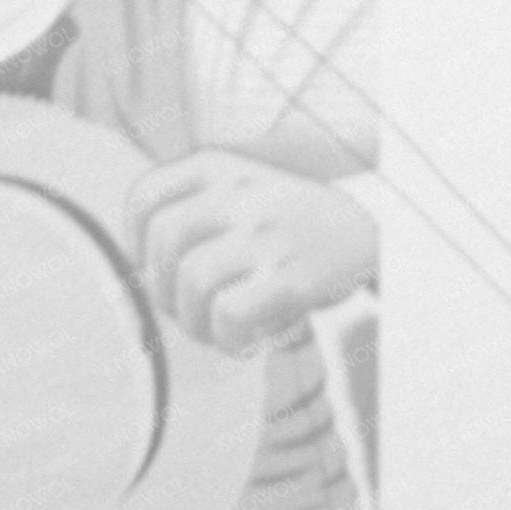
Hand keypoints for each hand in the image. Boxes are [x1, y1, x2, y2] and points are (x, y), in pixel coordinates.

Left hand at [126, 149, 376, 354]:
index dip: (136, 248)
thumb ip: (194, 213)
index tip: (158, 275)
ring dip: (195, 323)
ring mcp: (266, 232)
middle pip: (163, 244)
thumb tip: (141, 276)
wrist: (374, 236)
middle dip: (164, 293)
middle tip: (190, 316)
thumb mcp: (243, 191)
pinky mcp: (294, 275)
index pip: (145, 200)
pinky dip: (227, 339)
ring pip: (192, 283)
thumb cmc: (293, 226)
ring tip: (218, 334)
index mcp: (219, 165)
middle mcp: (239, 191)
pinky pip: (230, 314)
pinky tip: (245, 344)